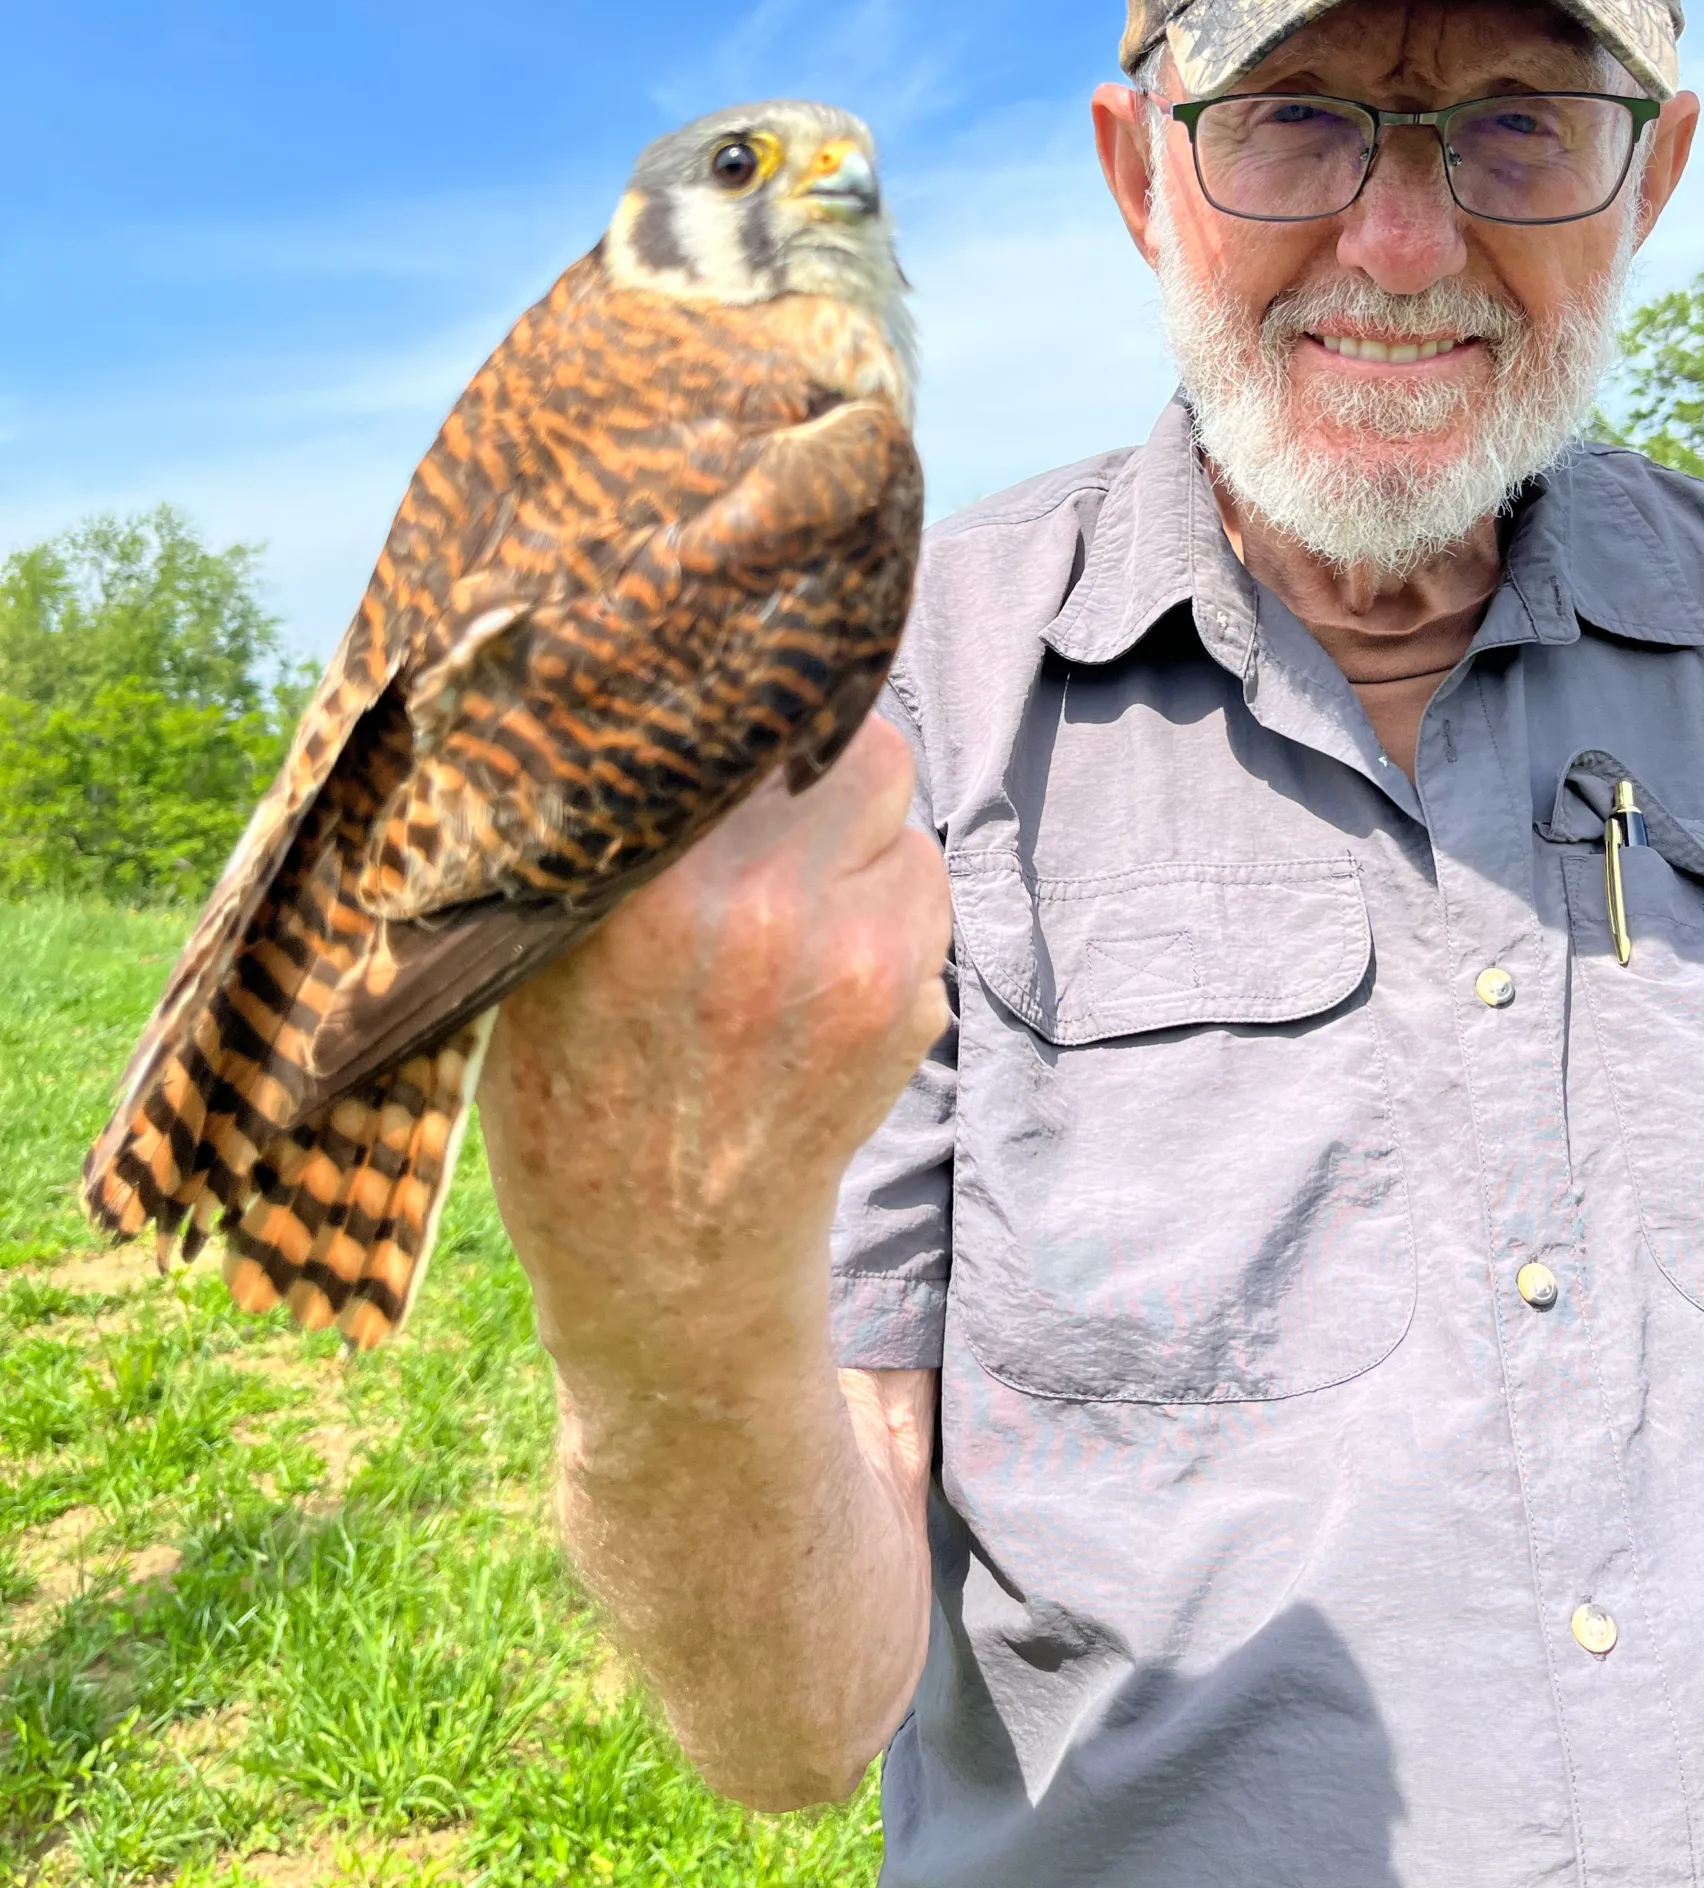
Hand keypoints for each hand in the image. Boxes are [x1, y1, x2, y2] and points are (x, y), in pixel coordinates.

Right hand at [478, 715, 950, 1387]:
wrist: (662, 1264)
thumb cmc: (572, 1090)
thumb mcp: (530, 954)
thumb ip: (585, 833)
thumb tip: (635, 694)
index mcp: (639, 881)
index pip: (727, 712)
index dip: (736, 693)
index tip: (724, 696)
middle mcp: (754, 903)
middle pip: (841, 737)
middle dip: (810, 756)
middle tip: (768, 800)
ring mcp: (845, 953)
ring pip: (892, 805)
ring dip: (854, 828)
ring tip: (788, 894)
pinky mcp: (904, 997)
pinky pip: (919, 883)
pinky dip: (885, 902)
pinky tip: (820, 963)